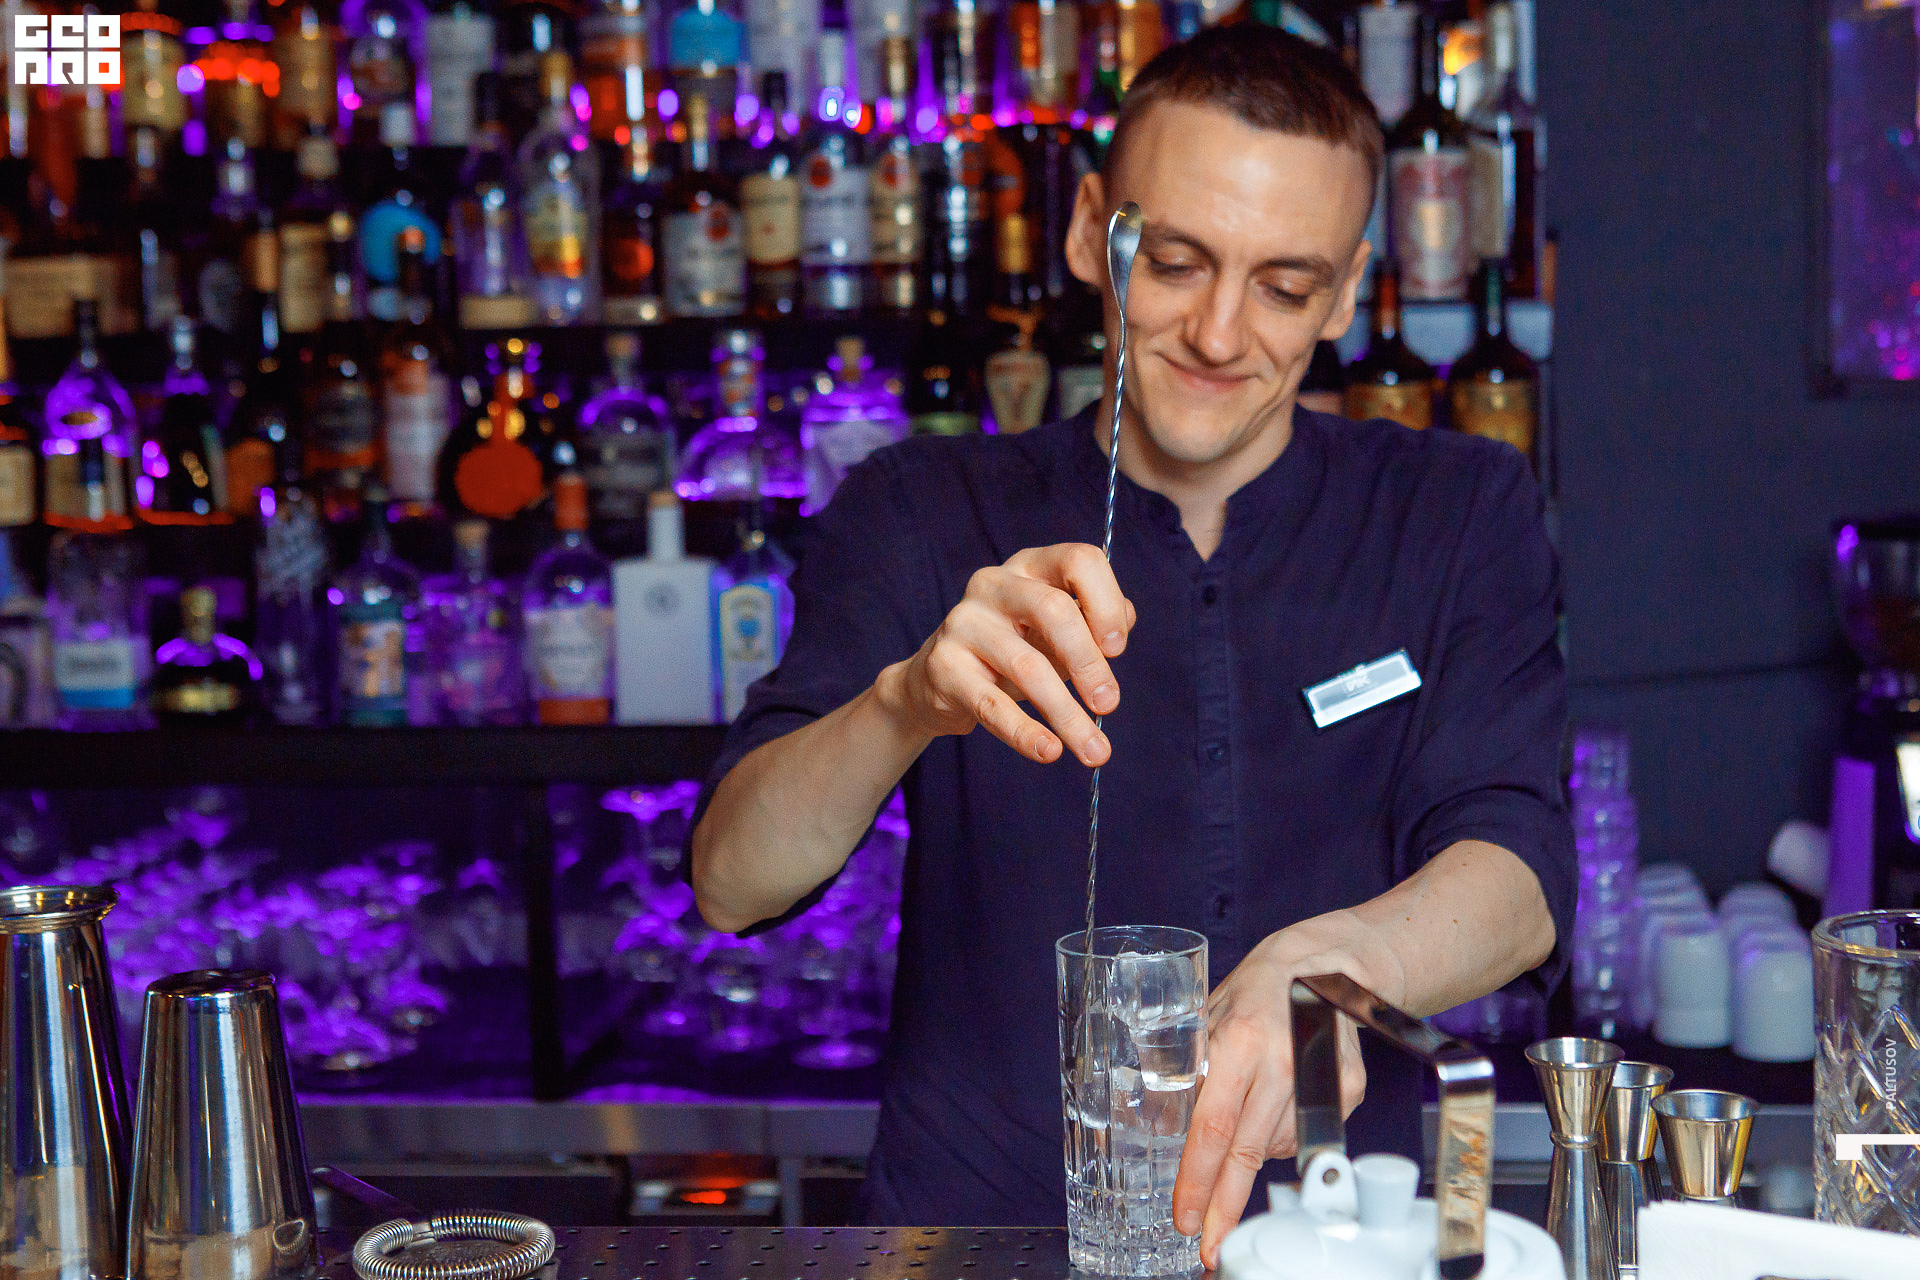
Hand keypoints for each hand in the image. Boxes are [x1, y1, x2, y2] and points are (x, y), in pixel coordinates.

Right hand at [874, 543, 1136, 765]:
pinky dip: (1025, 733)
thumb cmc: (1015, 649)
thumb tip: (1118, 633)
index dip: (1106, 603)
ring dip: (1067, 714)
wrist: (940, 679)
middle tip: (1109, 704)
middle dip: (1089, 661)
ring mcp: (964, 622)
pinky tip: (1050, 751)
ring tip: (1094, 750)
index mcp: (1031, 566)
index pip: (1079, 561)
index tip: (1118, 649)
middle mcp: (994, 584)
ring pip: (1027, 667)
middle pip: (1053, 609)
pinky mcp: (944, 667)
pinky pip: (992, 705)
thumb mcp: (1058, 632)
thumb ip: (1096, 625)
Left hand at [1171, 912, 1408, 1268]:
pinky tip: (1274, 1102)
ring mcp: (1322, 1079)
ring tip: (1244, 1115)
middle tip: (1210, 1244)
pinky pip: (1302, 1133)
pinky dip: (1280, 1130)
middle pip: (1247, 1153)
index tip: (1186, 1215)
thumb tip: (1157, 1124)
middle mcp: (1284, 1064)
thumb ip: (1185, 1069)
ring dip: (1250, 1151)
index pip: (1213, 1127)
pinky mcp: (1348, 1090)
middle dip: (1225, 1205)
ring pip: (1275, 1146)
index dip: (1198, 1179)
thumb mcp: (1205, 1018)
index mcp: (1240, 1042)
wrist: (1322, 966)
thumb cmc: (1256, 990)